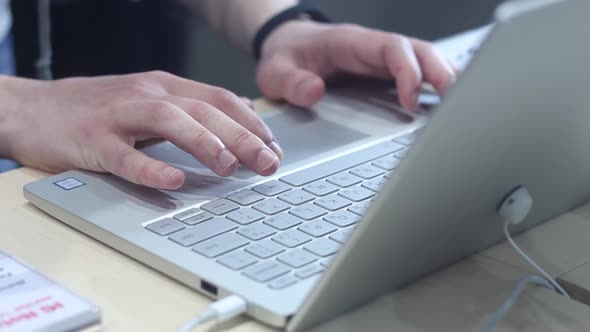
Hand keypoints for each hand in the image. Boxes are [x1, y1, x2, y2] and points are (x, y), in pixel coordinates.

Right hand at [7, 71, 282, 189]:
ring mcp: (118, 114)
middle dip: (242, 135)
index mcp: (165, 87)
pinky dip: (149, 167)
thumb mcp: (148, 105)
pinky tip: (171, 181)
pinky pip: (122, 154)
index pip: (219, 98)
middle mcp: (146, 93)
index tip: (275, 147)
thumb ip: (186, 117)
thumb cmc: (97, 112)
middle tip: (269, 163)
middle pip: (203, 108)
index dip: (251, 122)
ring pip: (168, 120)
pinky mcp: (90, 139)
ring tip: (230, 166)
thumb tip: (232, 137)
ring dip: (204, 141)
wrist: (32, 108)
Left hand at [256, 21, 455, 109]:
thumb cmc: (286, 56)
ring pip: (425, 62)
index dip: (407, 72)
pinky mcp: (385, 73)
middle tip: (457, 104)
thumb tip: (315, 91)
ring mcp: (382, 60)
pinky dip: (434, 87)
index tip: (410, 100)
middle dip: (441, 74)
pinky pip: (417, 74)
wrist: (287, 46)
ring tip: (462, 107)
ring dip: (445, 80)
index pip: (392, 49)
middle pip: (420, 52)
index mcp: (351, 42)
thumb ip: (291, 81)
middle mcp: (373, 48)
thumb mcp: (276, 71)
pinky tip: (446, 106)